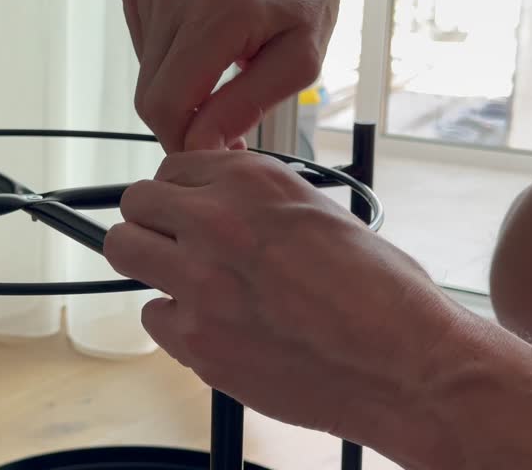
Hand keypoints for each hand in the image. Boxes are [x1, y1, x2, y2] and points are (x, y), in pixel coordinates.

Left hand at [104, 151, 468, 467]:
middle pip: (135, 203)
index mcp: (253, 181)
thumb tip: (214, 201)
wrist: (407, 363)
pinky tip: (215, 330)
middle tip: (171, 243)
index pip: (172, 168)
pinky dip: (176, 324)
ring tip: (187, 283)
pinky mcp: (197, 340)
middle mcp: (218, 221)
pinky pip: (153, 317)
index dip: (179, 193)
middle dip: (150, 221)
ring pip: (124, 250)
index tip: (185, 211)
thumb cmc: (381, 292)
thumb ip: (256, 202)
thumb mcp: (320, 213)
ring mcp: (200, 281)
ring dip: (149, 264)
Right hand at [121, 0, 341, 152]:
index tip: (212, 147)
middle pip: (149, 96)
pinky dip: (168, 56)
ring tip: (218, 60)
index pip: (166, 107)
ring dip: (176, 84)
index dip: (183, 140)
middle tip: (219, 113)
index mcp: (217, 14)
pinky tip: (199, 38)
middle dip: (181, 118)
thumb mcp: (298, 57)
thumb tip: (200, 145)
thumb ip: (248, 106)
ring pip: (144, 74)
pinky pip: (141, 44)